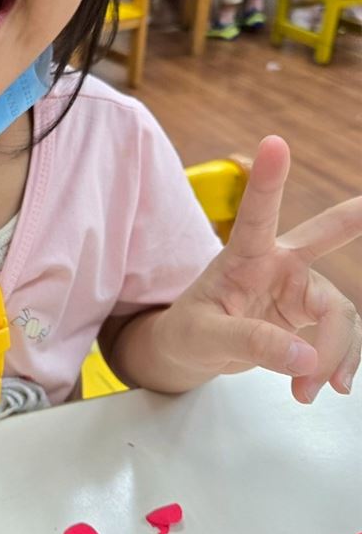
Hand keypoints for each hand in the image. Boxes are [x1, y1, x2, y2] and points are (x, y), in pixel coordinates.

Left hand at [156, 136, 361, 402]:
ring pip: (339, 313)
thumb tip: (306, 358)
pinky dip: (338, 363)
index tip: (274, 143)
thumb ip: (251, 342)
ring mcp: (297, 289)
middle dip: (353, 218)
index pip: (257, 214)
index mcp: (244, 256)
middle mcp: (277, 264)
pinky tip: (325, 386)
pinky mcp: (309, 315)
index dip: (268, 179)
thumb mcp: (205, 337)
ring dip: (334, 353)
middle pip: (324, 236)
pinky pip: (341, 337)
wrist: (191, 352)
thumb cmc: (189, 332)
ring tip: (310, 390)